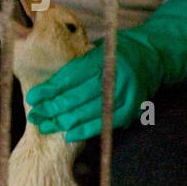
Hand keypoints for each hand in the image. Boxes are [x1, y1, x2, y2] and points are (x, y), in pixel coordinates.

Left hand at [26, 34, 162, 141]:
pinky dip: (85, 130)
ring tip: (44, 126)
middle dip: (50, 109)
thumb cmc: (117, 53)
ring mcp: (124, 95)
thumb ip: (74, 67)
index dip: (48, 91)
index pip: (68, 79)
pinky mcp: (131, 109)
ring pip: (86, 113)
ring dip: (62, 122)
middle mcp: (113, 78)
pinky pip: (103, 123)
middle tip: (34, 116)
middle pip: (74, 98)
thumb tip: (44, 88)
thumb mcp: (95, 51)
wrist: (154, 56)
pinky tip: (68, 134)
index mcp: (101, 60)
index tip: (32, 98)